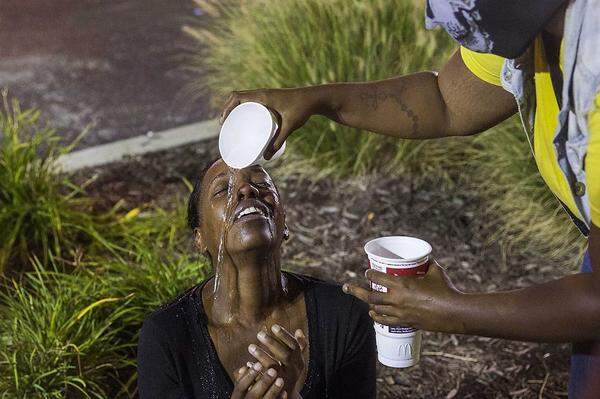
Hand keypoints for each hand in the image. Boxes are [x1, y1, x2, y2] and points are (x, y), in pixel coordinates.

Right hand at [220, 88, 316, 158]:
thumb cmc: (302, 109)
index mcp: (263, 96)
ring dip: (235, 107)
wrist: (315, 98)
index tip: (223, 122)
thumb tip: (266, 159)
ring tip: (231, 123)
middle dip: (228, 110)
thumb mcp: (289, 126)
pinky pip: (252, 99)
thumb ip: (278, 142)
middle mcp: (262, 93)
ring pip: (244, 98)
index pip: (237, 96)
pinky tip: (245, 117)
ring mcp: (266, 95)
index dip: (227, 108)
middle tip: (225, 126)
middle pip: (237, 97)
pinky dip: (244, 106)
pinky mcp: (271, 99)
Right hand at [231, 362, 285, 398]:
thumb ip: (241, 382)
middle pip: (253, 395)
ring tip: (281, 380)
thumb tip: (244, 367)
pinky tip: (284, 392)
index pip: (240, 387)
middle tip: (273, 370)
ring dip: (273, 391)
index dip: (249, 375)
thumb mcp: (240, 395)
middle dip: (263, 382)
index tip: (258, 364)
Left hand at [248, 324, 306, 398]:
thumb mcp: (296, 361)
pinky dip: (257, 371)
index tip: (273, 326)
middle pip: (285, 355)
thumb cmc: (289, 373)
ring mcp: (285, 380)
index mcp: (299, 361)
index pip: (294, 345)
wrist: (287, 396)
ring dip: (262, 356)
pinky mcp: (275, 389)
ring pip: (275, 367)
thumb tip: (299, 330)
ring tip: (250, 347)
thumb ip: (298, 347)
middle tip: (259, 334)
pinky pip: (265, 379)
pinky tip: (248, 364)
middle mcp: (294, 370)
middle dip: (273, 343)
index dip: (284, 336)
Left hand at [343, 260, 465, 333]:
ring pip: (377, 309)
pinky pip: (387, 321)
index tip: (367, 272)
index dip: (370, 274)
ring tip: (363, 300)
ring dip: (368, 304)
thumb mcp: (436, 271)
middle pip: (370, 295)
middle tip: (346, 287)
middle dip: (356, 291)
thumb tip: (426, 257)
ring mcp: (400, 312)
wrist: (453, 312)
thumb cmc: (445, 289)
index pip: (378, 277)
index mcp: (401, 283)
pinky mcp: (406, 322)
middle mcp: (396, 298)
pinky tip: (374, 316)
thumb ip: (428, 264)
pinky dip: (378, 318)